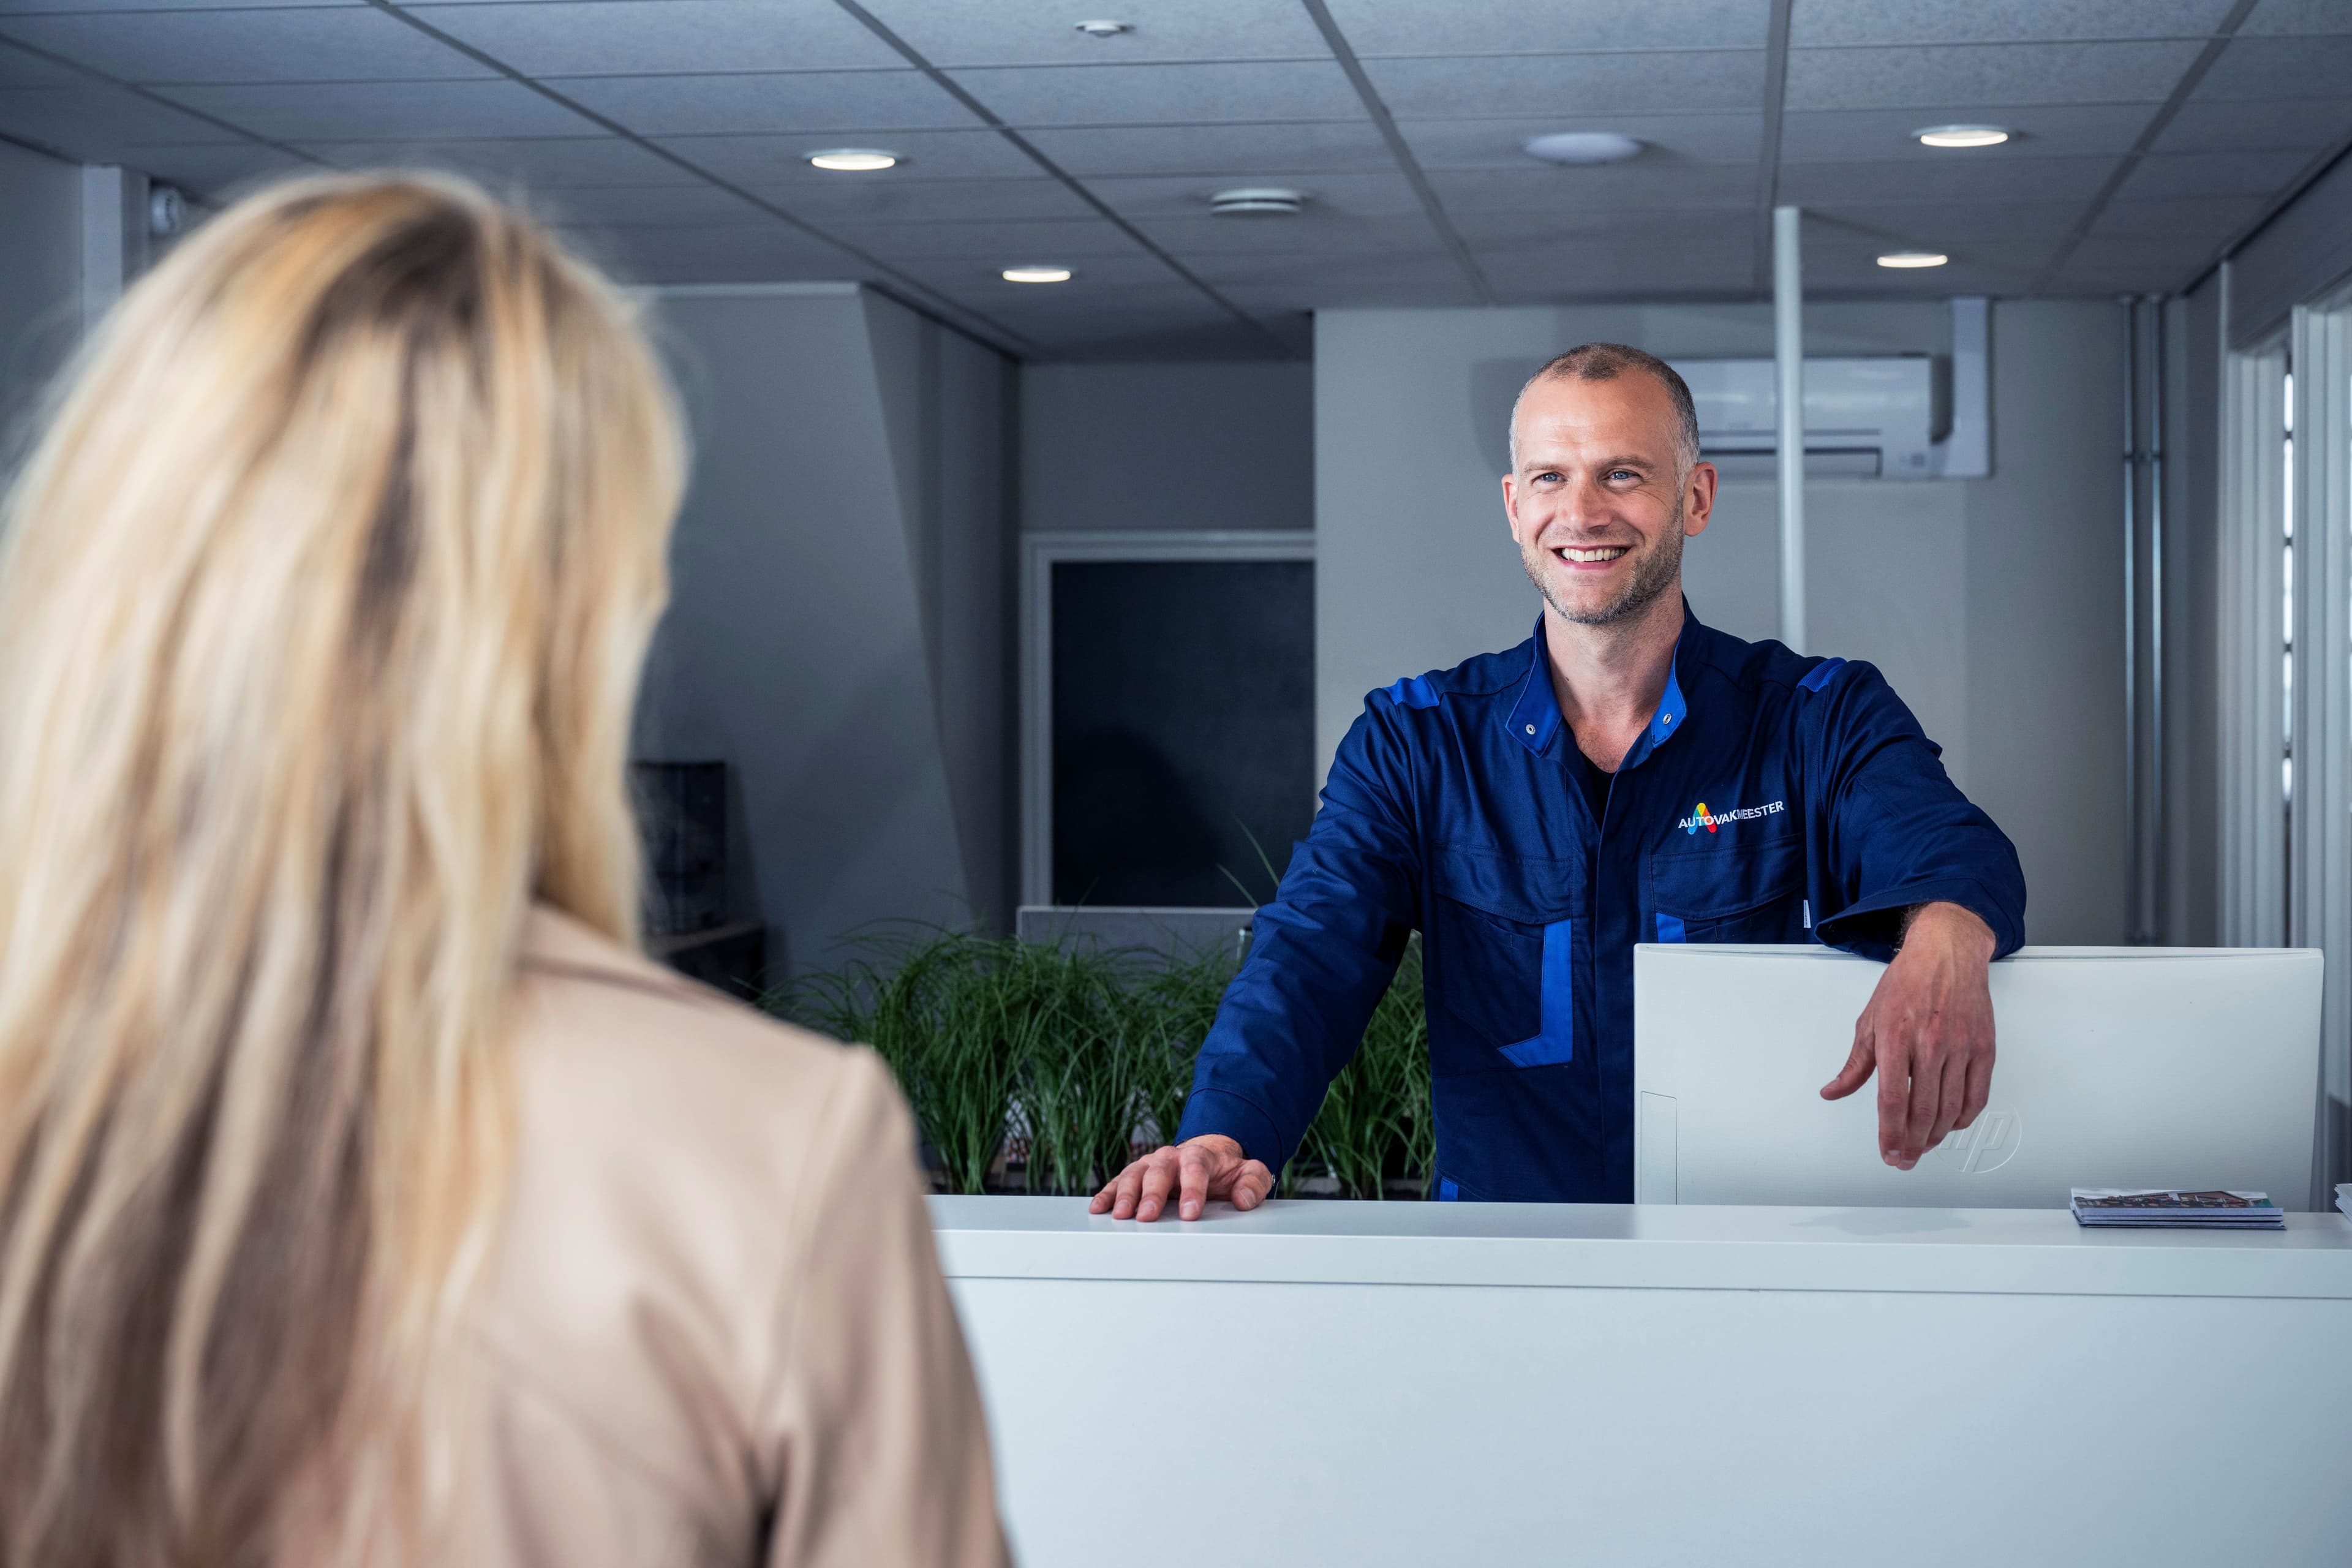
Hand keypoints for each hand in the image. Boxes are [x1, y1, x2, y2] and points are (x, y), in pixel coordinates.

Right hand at [1088, 1134, 1273, 1221]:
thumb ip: (1253, 1183)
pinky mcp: (1135, 1175)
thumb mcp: (1249, 1173)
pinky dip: (1107, 1194)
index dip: (1192, 1190)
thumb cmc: (1225, 1172)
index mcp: (1199, 1156)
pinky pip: (1117, 1182)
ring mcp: (1150, 1165)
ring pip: (1134, 1175)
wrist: (1207, 1158)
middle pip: (1160, 1171)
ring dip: (1126, 1195)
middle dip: (1153, 1194)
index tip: (1190, 1213)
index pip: (1195, 1168)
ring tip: (1121, 1216)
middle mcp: (1171, 1157)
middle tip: (1148, 1216)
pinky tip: (1099, 1208)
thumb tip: (1243, 1200)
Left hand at [1820, 902, 1996, 1169]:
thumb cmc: (1906, 982)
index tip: (1888, 1153)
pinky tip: (1951, 1124)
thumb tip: (1833, 1091)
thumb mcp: (1869, 1020)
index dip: (1890, 1134)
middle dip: (1912, 1144)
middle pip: (1923, 1111)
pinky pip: (1977, 1095)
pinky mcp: (1984, 1048)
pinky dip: (1964, 1117)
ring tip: (1923, 1146)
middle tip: (1904, 1159)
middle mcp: (1930, 1044)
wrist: (1947, 952)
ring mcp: (1961, 1047)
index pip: (1892, 1100)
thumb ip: (1855, 1064)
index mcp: (1895, 1038)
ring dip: (1936, 1135)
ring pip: (1951, 1108)